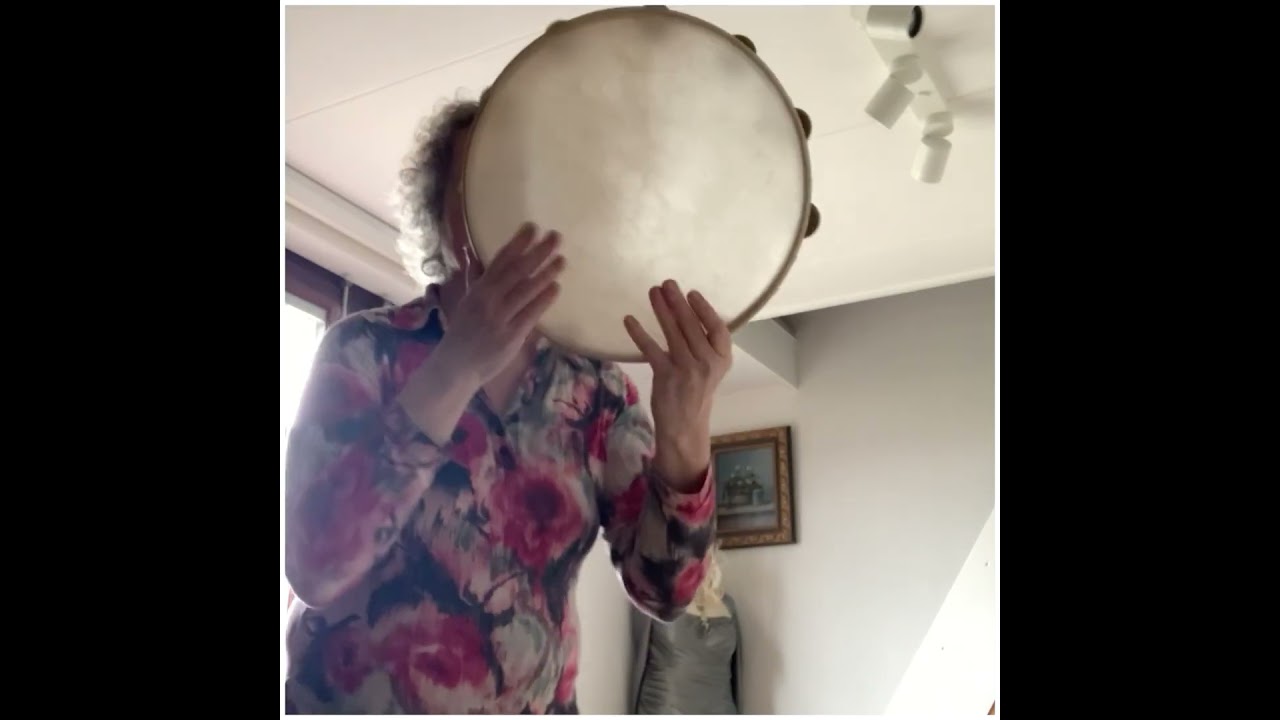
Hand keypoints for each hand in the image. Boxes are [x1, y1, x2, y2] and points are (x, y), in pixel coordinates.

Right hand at [435, 223, 564, 391]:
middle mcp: (488, 300)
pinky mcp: (511, 335)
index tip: (532, 227)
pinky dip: (544, 299)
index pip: (500, 260)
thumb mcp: (466, 302)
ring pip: (526, 290)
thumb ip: (475, 281)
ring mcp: (500, 317)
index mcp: (478, 289)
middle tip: (556, 237)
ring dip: (546, 272)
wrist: (456, 366)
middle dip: (538, 252)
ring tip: (562, 259)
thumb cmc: (462, 333)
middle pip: (517, 271)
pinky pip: (530, 314)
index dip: (517, 243)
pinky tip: (556, 287)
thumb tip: (476, 259)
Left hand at [624, 280, 731, 489]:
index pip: (718, 329)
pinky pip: (651, 350)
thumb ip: (705, 344)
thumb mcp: (710, 368)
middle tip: (667, 283)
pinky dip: (639, 333)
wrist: (685, 426)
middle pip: (692, 326)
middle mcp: (707, 363)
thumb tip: (688, 309)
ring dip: (661, 310)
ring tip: (653, 292)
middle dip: (678, 302)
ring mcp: (687, 370)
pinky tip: (629, 320)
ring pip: (673, 333)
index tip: (692, 293)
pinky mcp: (666, 376)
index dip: (705, 310)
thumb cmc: (696, 391)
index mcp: (722, 359)